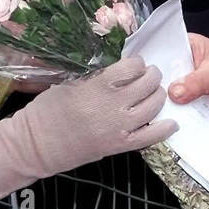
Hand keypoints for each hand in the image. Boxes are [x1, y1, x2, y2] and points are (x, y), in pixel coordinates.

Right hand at [0, 57, 177, 204]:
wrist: (37, 145)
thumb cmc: (46, 110)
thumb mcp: (68, 82)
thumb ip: (94, 75)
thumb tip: (119, 67)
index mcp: (96, 85)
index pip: (132, 66)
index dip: (136, 63)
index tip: (133, 65)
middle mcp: (112, 105)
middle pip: (148, 83)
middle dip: (151, 76)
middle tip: (148, 76)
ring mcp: (119, 127)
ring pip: (154, 106)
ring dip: (158, 96)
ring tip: (154, 93)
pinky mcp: (120, 146)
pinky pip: (152, 136)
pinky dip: (165, 128)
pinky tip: (171, 121)